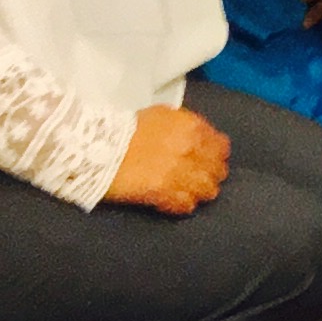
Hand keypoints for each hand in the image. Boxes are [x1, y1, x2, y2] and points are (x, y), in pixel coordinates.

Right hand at [107, 102, 230, 214]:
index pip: (221, 147)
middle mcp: (191, 149)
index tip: (210, 161)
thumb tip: (199, 137)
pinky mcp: (164, 193)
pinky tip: (175, 203)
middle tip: (200, 180)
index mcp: (192, 127)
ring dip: (199, 193)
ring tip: (190, 194)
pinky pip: (186, 205)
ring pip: (207, 190)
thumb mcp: (162, 115)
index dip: (216, 156)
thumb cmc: (127, 128)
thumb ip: (185, 126)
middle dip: (210, 176)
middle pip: (218, 171)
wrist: (100, 147)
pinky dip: (183, 205)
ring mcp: (179, 173)